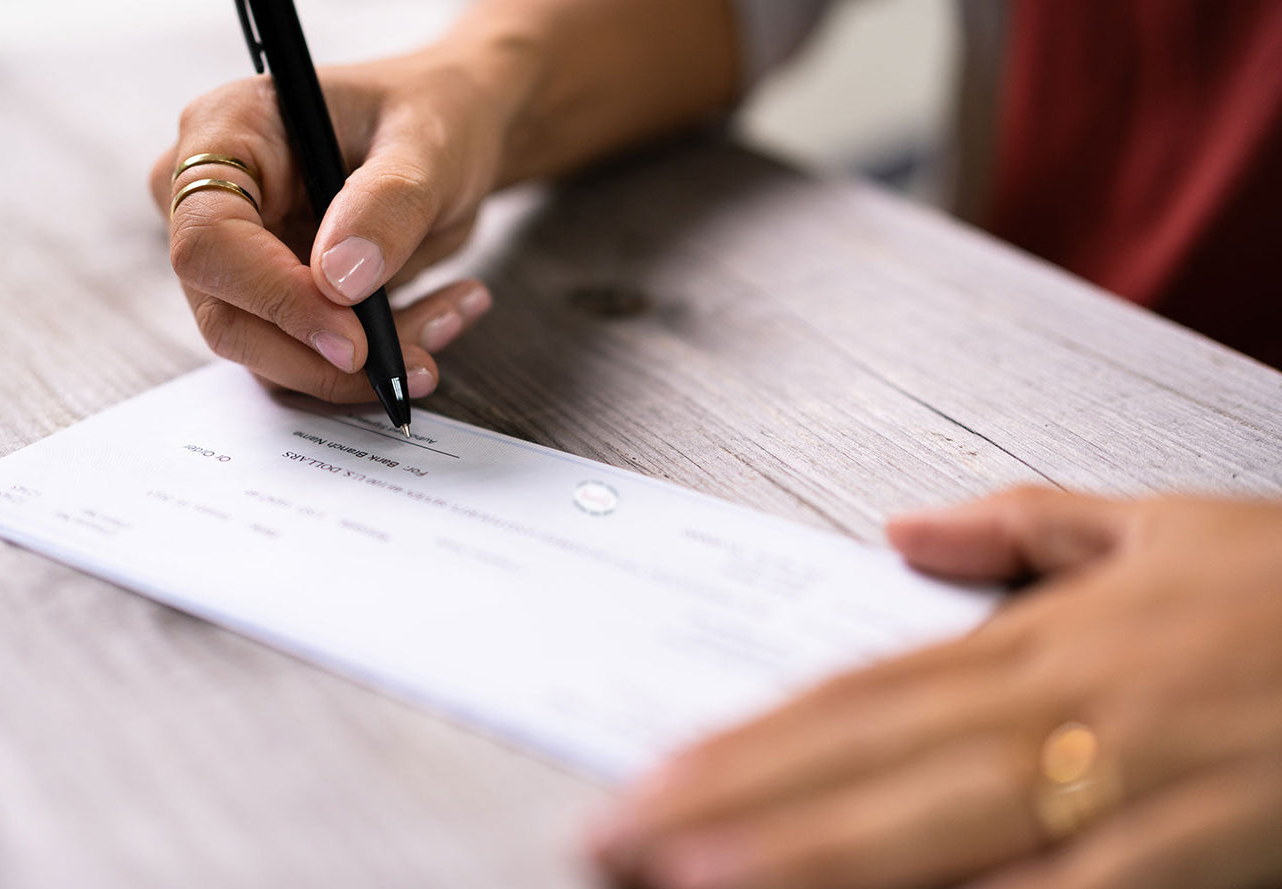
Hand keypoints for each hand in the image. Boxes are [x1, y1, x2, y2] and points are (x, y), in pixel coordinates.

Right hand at [149, 47, 509, 401]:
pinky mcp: (271, 302)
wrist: (448, 138)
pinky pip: (307, 360)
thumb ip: (388, 203)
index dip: (274, 299)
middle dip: (325, 359)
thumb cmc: (430, 114)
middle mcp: (210, 200)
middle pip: (227, 317)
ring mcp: (235, 258)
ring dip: (361, 367)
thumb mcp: (429, 143)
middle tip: (418, 360)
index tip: (354, 338)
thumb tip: (340, 282)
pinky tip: (440, 317)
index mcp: (225, 132)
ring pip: (270, 356)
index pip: (209, 240)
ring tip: (450, 315)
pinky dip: (375, 363)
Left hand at [588, 488, 1281, 888]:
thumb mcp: (1171, 526)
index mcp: (1047, 636)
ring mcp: (1138, 780)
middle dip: (732, 810)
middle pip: (869, 762)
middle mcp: (1068, 702)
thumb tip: (907, 532)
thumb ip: (1032, 527)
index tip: (651, 777)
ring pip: (945, 826)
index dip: (745, 740)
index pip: (857, 693)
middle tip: (615, 842)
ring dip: (815, 860)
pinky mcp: (1207, 851)